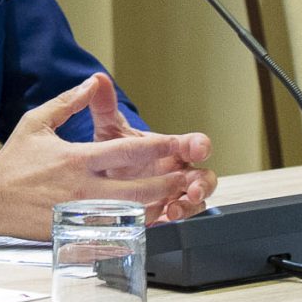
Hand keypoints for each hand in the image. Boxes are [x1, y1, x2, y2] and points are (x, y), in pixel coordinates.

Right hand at [0, 73, 214, 240]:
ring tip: (177, 201)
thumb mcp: (39, 121)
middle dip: (168, 184)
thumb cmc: (14, 161)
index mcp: (77, 158)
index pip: (126, 151)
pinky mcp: (73, 232)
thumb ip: (70, 102)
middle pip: (138, 190)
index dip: (158, 148)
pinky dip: (132, 230)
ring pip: (129, 216)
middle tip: (189, 179)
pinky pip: (110, 234)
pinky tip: (147, 225)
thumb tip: (95, 82)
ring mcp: (79, 214)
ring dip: (157, 209)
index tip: (178, 145)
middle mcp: (82, 188)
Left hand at [86, 73, 217, 222]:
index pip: (194, 144)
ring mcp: (173, 195)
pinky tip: (162, 222)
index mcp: (171, 149)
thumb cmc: (115, 153)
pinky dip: (172, 222)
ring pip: (195, 202)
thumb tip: (98, 79)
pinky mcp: (163, 215)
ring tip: (175, 209)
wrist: (101, 179)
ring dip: (189, 206)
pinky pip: (176, 221)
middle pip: (204, 177)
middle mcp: (177, 172)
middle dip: (202, 183)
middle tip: (193, 189)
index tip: (199, 147)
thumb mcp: (109, 130)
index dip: (199, 145)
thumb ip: (105, 107)